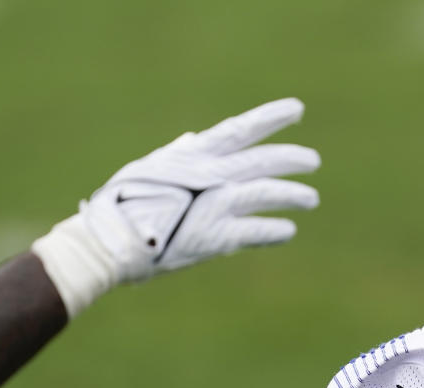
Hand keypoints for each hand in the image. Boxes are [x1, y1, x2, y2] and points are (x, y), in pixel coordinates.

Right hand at [32, 98, 320, 316]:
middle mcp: (209, 175)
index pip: (240, 129)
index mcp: (193, 156)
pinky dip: (274, 230)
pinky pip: (255, 230)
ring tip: (311, 199)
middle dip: (291, 159)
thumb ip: (178, 155)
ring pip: (266, 193)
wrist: (110, 241)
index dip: (270, 118)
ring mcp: (213, 204)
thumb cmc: (123, 205)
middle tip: (313, 161)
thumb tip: (193, 139)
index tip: (297, 109)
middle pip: (262, 160)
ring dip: (292, 195)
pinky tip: (288, 230)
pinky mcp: (215, 236)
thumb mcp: (150, 168)